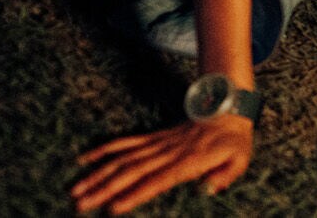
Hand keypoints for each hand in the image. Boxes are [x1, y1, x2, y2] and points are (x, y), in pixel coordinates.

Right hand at [71, 115, 253, 213]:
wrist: (227, 108)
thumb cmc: (235, 141)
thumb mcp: (240, 159)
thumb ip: (225, 176)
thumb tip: (208, 190)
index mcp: (188, 160)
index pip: (157, 180)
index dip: (135, 194)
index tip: (114, 208)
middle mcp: (168, 151)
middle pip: (132, 172)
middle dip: (105, 189)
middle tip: (81, 204)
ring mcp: (158, 143)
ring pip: (123, 159)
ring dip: (98, 174)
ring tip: (76, 190)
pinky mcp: (154, 137)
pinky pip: (126, 142)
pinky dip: (104, 150)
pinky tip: (83, 159)